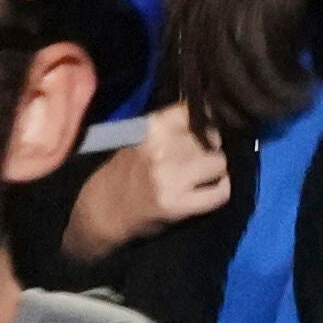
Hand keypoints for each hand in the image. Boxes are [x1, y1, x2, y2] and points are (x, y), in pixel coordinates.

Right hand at [64, 117, 236, 248]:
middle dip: (211, 147)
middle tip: (201, 157)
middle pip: (212, 137)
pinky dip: (220, 190)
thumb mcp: (140, 138)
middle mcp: (163, 150)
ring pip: (219, 163)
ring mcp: (172, 178)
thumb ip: (170, 128)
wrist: (103, 211)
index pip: (194, 112)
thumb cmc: (124, 171)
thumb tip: (209, 118)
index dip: (205, 121)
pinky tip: (208, 191)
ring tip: (204, 175)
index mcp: (152, 128)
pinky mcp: (179, 205)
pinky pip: (220, 192)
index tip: (203, 129)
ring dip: (216, 169)